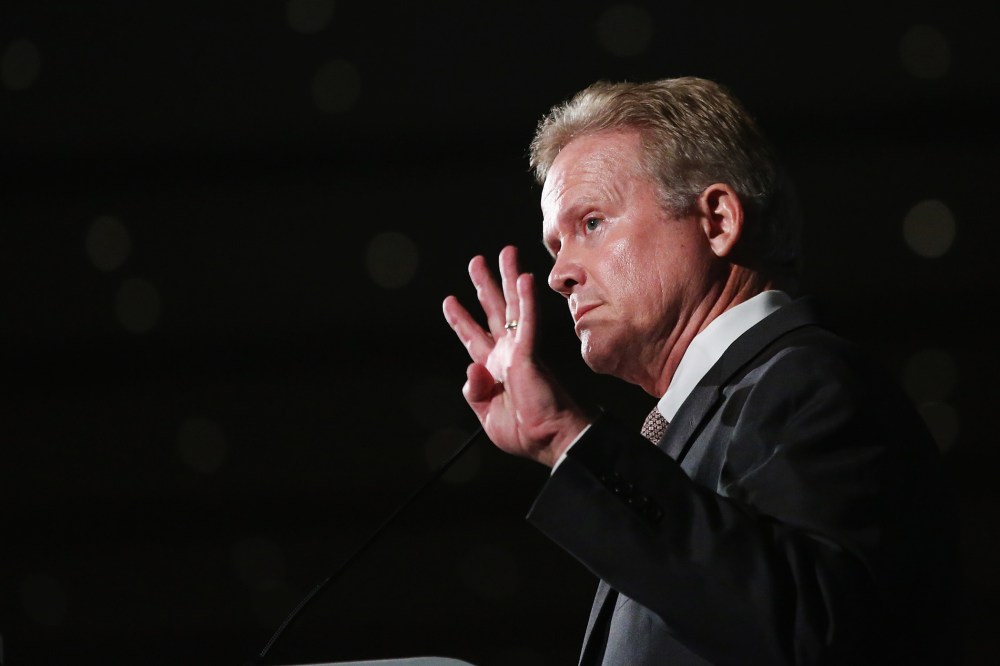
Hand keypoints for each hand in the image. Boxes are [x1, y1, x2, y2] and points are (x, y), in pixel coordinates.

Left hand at [442, 246, 589, 466]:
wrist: (550, 440)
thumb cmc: (525, 432)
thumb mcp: (486, 415)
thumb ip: (474, 391)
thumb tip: (472, 369)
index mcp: (495, 369)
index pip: (474, 337)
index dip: (461, 319)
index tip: (449, 301)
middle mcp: (508, 354)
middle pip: (494, 311)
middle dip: (485, 285)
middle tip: (477, 261)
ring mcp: (520, 350)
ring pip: (514, 307)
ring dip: (508, 279)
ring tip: (505, 253)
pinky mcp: (531, 354)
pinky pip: (528, 322)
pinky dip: (526, 301)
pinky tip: (524, 278)